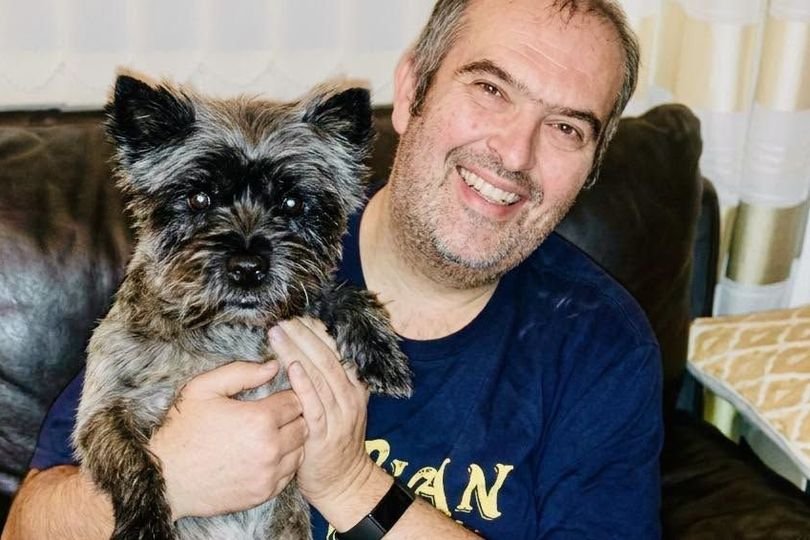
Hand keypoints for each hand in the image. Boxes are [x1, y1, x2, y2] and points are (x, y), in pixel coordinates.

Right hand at [148, 360, 306, 518]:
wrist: (164, 478)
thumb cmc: (182, 430)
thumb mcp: (204, 388)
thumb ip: (241, 372)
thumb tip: (274, 366)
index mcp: (259, 419)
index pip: (296, 400)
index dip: (286, 395)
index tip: (274, 397)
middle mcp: (270, 448)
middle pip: (303, 425)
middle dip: (292, 416)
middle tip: (273, 415)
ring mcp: (268, 474)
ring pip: (300, 450)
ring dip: (291, 440)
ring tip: (269, 434)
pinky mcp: (263, 493)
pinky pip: (289, 473)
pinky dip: (283, 463)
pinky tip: (264, 455)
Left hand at [269, 318, 374, 508]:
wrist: (342, 481)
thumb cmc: (332, 440)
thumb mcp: (339, 406)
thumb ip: (328, 380)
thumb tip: (307, 349)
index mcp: (354, 385)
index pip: (337, 349)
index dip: (318, 331)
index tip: (298, 315)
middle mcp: (350, 396)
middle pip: (327, 357)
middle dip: (304, 335)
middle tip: (283, 319)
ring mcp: (339, 414)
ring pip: (320, 375)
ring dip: (297, 351)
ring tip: (278, 334)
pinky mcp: (324, 433)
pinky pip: (314, 403)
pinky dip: (303, 383)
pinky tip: (290, 366)